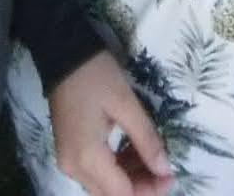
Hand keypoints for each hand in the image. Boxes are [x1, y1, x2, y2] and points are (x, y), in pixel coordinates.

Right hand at [47, 51, 173, 195]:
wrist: (62, 51)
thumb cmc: (95, 75)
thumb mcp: (126, 103)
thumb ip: (146, 140)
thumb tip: (165, 170)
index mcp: (87, 157)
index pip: (123, 193)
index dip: (150, 189)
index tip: (171, 175)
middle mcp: (73, 167)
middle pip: (112, 194)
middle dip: (142, 185)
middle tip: (165, 167)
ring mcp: (69, 160)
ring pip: (104, 185)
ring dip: (131, 177)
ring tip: (152, 155)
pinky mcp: (69, 150)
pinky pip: (96, 171)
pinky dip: (117, 167)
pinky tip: (133, 150)